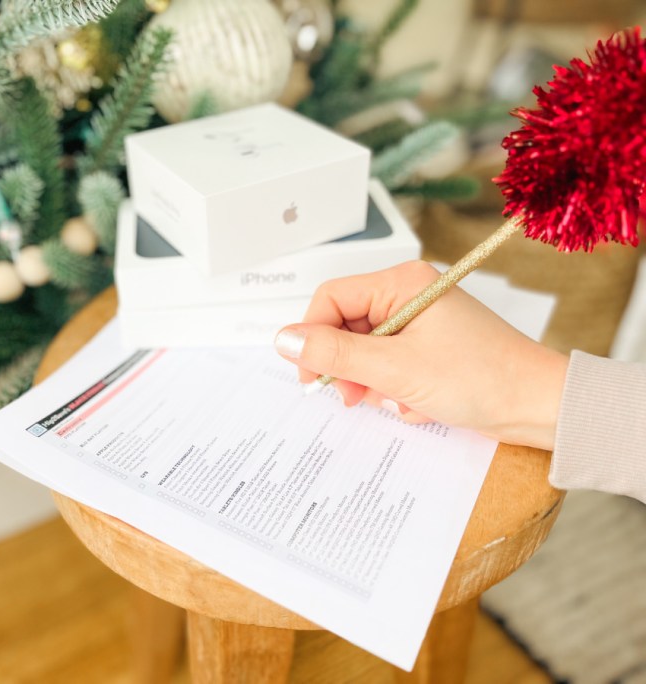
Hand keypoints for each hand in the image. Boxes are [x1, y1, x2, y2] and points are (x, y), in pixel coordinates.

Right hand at [274, 261, 568, 449]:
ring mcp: (420, 322)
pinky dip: (394, 389)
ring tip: (393, 402)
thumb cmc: (480, 378)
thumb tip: (283, 340)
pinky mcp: (429, 348)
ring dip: (372, 382)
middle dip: (347, 366)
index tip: (310, 376)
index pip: (331, 299)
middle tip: (353, 396)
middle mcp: (408, 295)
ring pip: (366, 350)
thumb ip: (334, 354)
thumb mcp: (394, 368)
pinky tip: (416, 404)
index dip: (312, 337)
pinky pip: (389, 365)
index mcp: (401, 282)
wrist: (539, 407)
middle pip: (346, 326)